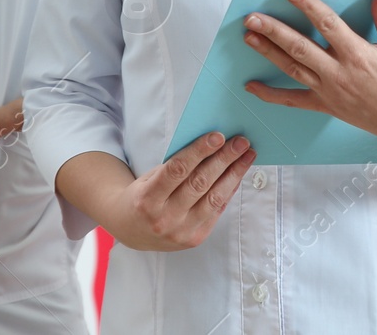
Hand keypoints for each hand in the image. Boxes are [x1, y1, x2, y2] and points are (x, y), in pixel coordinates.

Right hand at [104, 132, 255, 250]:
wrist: (130, 230)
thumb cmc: (142, 196)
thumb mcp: (149, 178)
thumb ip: (175, 166)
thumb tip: (210, 145)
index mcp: (147, 199)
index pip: (178, 170)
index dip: (199, 151)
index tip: (218, 136)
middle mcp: (164, 219)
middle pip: (200, 183)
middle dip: (223, 159)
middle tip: (240, 142)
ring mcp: (180, 232)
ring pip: (214, 198)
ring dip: (234, 174)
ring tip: (246, 156)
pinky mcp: (194, 239)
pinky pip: (217, 211)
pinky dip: (229, 191)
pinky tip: (237, 175)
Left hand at [243, 0, 376, 150]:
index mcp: (358, 54)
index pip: (327, 24)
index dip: (308, 6)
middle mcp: (338, 72)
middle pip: (299, 47)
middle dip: (274, 30)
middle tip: (252, 17)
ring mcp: (328, 91)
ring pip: (292, 68)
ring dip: (268, 52)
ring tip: (248, 36)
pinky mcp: (325, 106)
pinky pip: (293, 101)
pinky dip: (270, 95)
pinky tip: (251, 86)